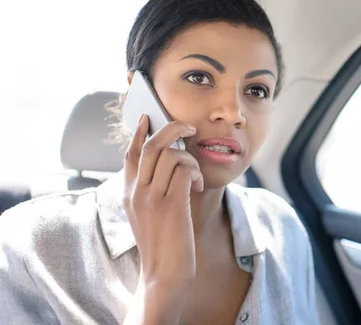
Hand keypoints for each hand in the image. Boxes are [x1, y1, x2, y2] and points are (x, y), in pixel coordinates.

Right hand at [122, 115, 202, 323]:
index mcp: (128, 194)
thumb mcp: (145, 215)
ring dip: (191, 161)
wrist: (163, 275)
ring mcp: (152, 197)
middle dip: (174, 128)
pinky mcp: (171, 204)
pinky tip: (199, 187)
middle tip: (190, 129)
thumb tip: (167, 165)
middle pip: (152, 144)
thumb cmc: (161, 244)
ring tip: (196, 179)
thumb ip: (149, 190)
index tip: (148, 117)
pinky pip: (186, 170)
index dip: (139, 132)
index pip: (130, 154)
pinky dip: (197, 173)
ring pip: (172, 154)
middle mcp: (136, 192)